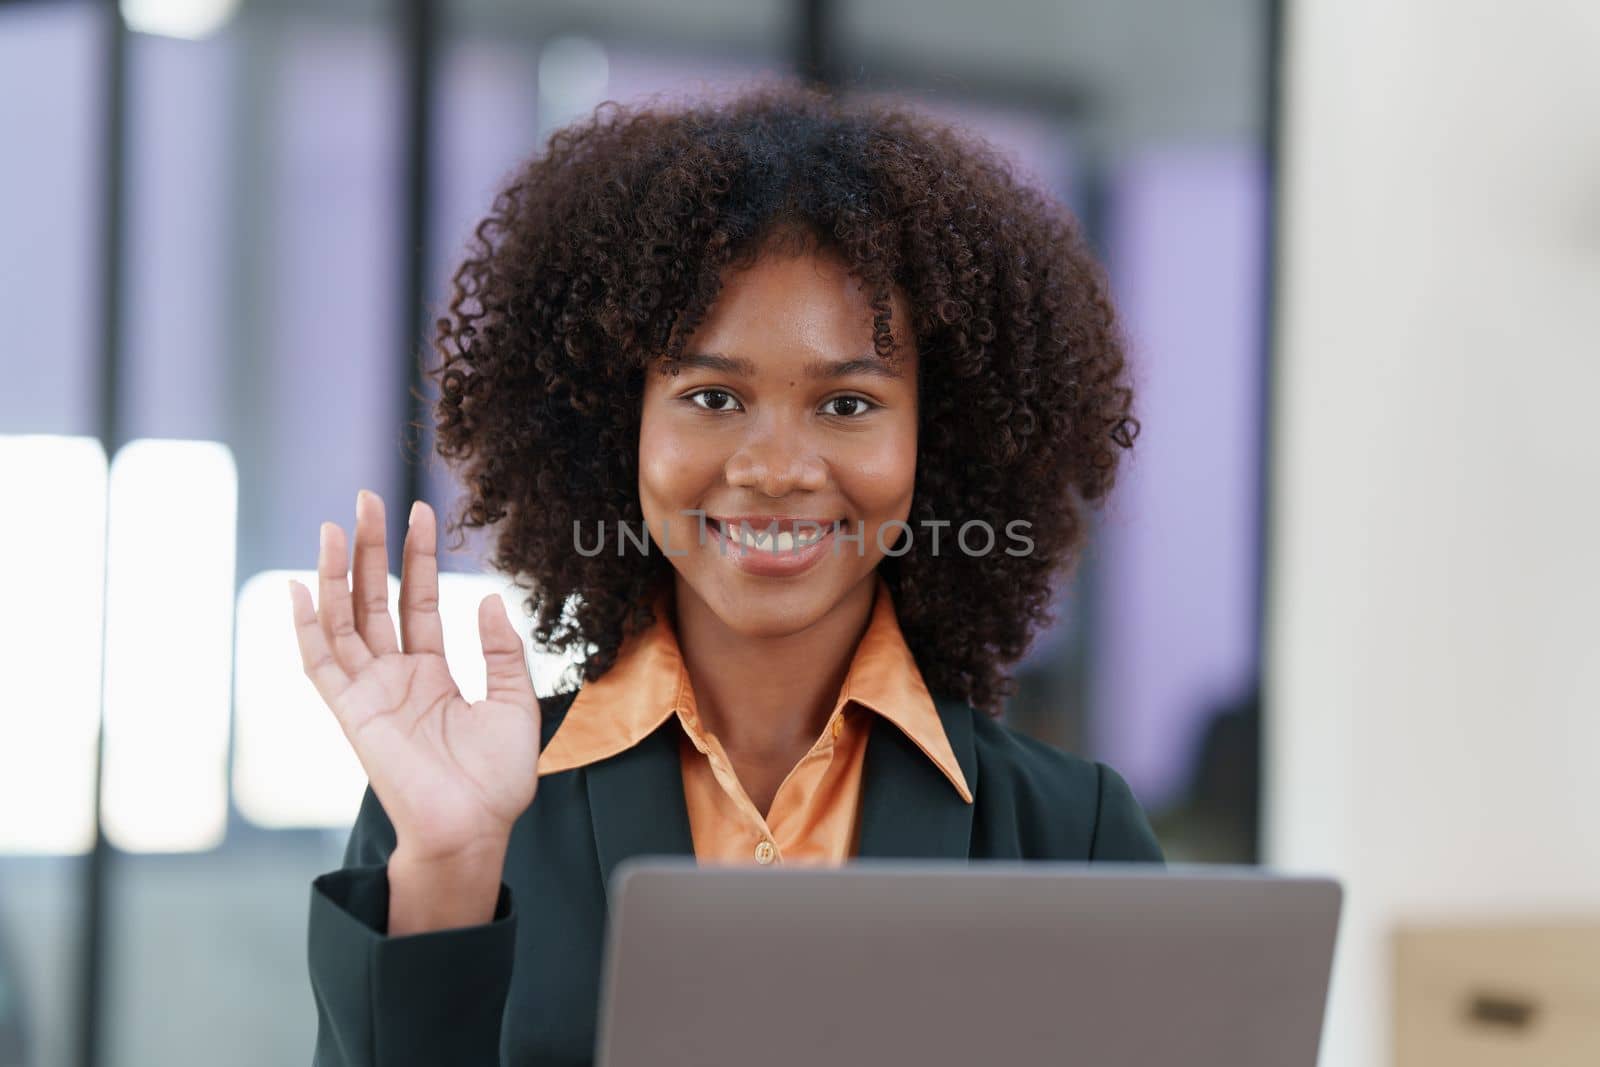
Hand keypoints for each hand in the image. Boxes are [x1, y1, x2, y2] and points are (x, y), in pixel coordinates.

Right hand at [288, 491, 540, 866]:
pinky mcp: (351, 714)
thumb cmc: (497, 779)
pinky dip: (307, 629)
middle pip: (373, 600)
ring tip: (333, 527)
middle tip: (366, 499)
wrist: (475, 827)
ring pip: (342, 622)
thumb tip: (489, 599)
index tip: (418, 512)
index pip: (417, 601)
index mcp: (432, 673)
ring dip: (333, 576)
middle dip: (367, 550)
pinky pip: (320, 666)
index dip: (416, 558)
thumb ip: (502, 651)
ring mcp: (369, 693)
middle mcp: (395, 677)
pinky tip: (299, 589)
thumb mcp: (516, 702)